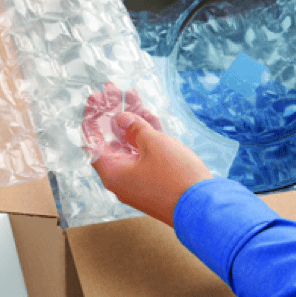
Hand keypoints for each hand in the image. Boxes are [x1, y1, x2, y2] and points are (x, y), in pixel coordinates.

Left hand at [83, 83, 211, 226]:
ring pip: (130, 144)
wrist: (203, 207)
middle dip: (112, 112)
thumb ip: (135, 128)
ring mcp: (139, 179)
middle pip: (111, 140)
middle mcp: (122, 177)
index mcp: (113, 172)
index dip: (92, 117)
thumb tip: (121, 119)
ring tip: (130, 93)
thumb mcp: (154, 144)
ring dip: (131, 119)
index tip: (94, 98)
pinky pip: (145, 153)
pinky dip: (145, 134)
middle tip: (112, 89)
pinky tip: (147, 113)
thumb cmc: (175, 177)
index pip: (93, 141)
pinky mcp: (155, 179)